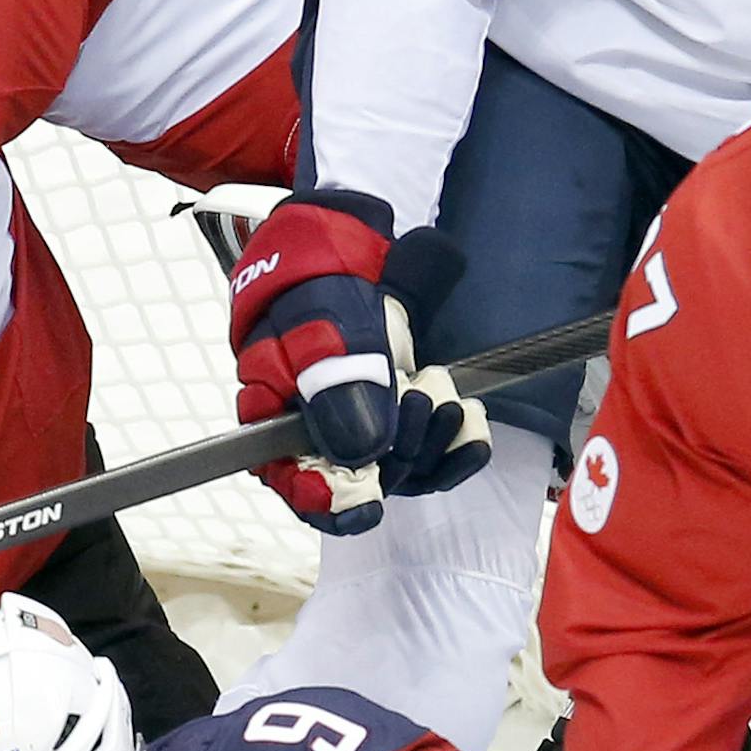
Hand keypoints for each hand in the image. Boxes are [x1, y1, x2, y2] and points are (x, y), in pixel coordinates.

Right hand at [230, 188, 485, 533]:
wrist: (345, 246)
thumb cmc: (313, 286)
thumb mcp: (320, 331)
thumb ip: (337, 388)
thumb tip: (362, 454)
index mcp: (277, 423)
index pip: (297, 487)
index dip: (330, 503)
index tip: (369, 499)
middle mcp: (319, 438)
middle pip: (360, 481)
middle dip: (398, 453)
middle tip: (421, 403)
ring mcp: (363, 432)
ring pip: (400, 471)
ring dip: (430, 447)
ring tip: (448, 406)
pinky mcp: (399, 421)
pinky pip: (430, 458)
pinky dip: (455, 452)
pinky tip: (473, 435)